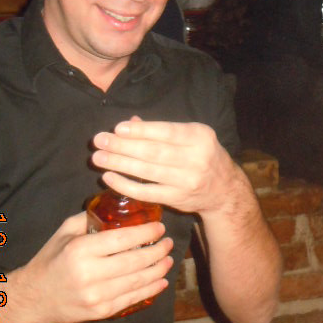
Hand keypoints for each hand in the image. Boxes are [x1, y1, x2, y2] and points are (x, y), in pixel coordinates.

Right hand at [13, 210, 171, 322]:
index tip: (159, 227)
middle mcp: (89, 274)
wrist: (34, 298)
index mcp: (80, 250)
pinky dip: (150, 289)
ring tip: (168, 259)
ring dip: (158, 270)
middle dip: (157, 251)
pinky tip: (161, 280)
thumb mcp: (65, 232)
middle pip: (134, 261)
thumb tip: (118, 206)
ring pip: (137, 282)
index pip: (122, 240)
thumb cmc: (51, 259)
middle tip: (168, 242)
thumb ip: (90, 218)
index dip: (146, 233)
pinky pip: (132, 300)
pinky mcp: (100, 312)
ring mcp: (96, 296)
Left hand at [90, 116, 236, 217]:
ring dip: (119, 164)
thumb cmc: (202, 155)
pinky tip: (109, 178)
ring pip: (147, 172)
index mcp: (200, 136)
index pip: (166, 132)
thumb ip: (162, 130)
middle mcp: (196, 159)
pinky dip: (125, 185)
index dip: (141, 131)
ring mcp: (187, 181)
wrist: (224, 191)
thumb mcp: (191, 136)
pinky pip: (146, 192)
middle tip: (99, 141)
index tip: (117, 128)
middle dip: (122, 146)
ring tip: (98, 157)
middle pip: (153, 152)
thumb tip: (130, 123)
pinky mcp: (177, 199)